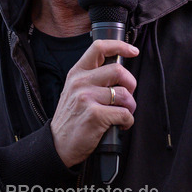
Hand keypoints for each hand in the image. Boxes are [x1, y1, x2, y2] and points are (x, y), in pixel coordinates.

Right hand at [50, 40, 138, 166]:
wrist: (57, 145)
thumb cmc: (72, 119)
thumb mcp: (75, 91)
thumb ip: (93, 78)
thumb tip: (120, 72)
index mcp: (77, 73)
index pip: (99, 48)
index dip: (120, 46)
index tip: (133, 51)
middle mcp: (80, 82)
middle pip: (118, 70)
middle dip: (131, 84)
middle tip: (127, 98)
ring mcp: (86, 98)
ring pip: (124, 94)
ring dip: (130, 107)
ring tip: (122, 114)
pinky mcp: (95, 115)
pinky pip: (125, 114)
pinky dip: (127, 122)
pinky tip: (119, 126)